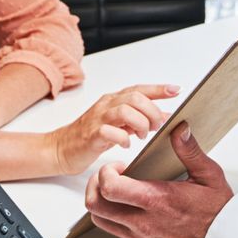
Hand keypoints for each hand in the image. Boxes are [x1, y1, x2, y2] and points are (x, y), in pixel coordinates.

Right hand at [50, 83, 178, 173]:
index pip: (139, 89)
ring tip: (143, 135)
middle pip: (135, 98)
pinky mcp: (91, 134)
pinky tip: (126, 144)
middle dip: (151, 112)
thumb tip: (166, 116)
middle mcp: (106, 105)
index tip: (176, 90)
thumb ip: (141, 119)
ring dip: (140, 124)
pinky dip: (123, 138)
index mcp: (114, 100)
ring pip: (124, 110)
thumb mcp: (120, 125)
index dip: (158, 89)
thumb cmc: (92, 135)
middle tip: (156, 126)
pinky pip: (110, 131)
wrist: (62, 148)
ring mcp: (97, 118)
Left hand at [83, 125, 233, 237]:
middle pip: (96, 205)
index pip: (109, 187)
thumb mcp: (209, 176)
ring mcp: (140, 237)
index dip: (106, 172)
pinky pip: (115, 232)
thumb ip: (190, 151)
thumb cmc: (219, 214)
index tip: (120, 165)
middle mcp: (143, 222)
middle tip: (109, 176)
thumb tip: (179, 128)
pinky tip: (129, 206)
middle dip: (95, 185)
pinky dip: (113, 217)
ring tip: (117, 191)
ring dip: (101, 202)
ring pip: (100, 220)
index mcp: (157, 200)